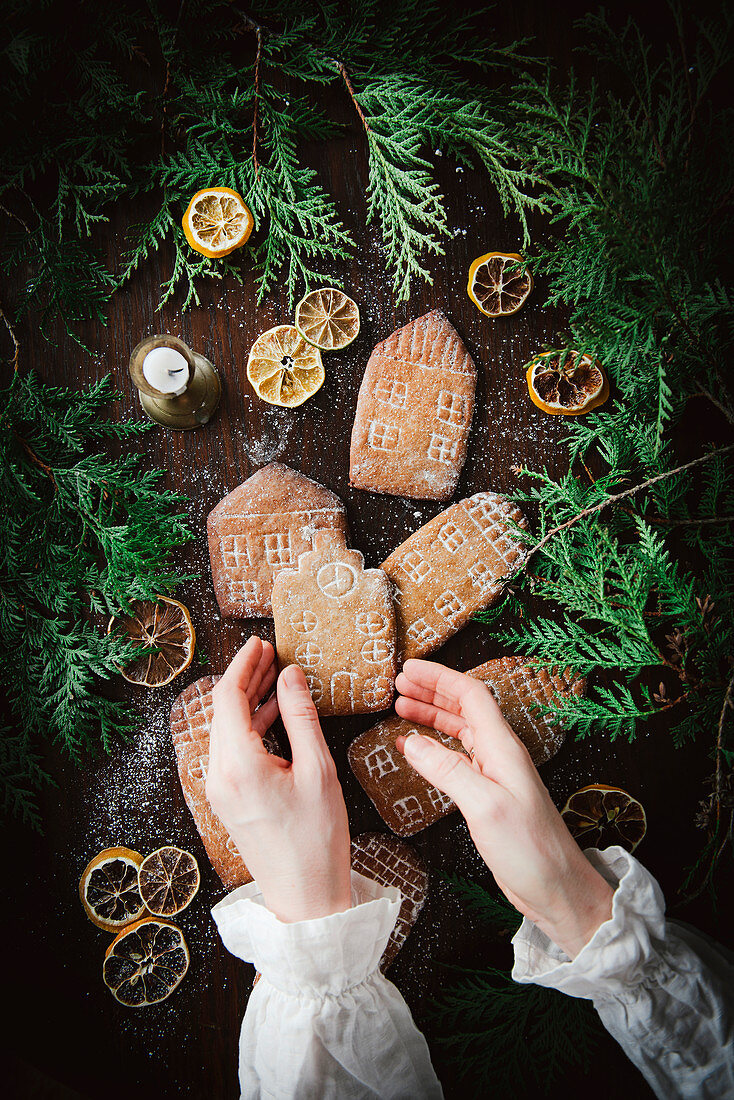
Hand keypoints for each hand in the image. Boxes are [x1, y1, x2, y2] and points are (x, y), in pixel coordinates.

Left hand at [206, 637, 351, 922]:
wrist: (304, 899)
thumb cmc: (317, 840)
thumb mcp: (318, 771)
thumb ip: (302, 718)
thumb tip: (290, 676)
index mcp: (238, 767)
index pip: (229, 698)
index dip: (244, 665)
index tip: (261, 643)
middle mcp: (219, 776)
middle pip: (223, 712)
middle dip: (245, 678)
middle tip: (270, 653)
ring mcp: (219, 790)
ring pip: (226, 730)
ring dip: (247, 701)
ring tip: (274, 677)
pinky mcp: (228, 800)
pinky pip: (231, 751)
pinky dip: (249, 727)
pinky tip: (271, 714)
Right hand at [395, 660, 613, 957]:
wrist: (557, 888)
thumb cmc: (530, 850)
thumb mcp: (485, 807)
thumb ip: (448, 771)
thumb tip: (410, 742)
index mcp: (503, 749)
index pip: (471, 696)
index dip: (440, 678)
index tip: (409, 669)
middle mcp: (501, 755)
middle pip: (465, 707)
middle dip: (432, 690)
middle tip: (399, 683)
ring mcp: (496, 775)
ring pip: (461, 730)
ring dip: (432, 714)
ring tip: (402, 706)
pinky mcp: (490, 796)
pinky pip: (459, 757)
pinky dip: (435, 746)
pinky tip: (416, 750)